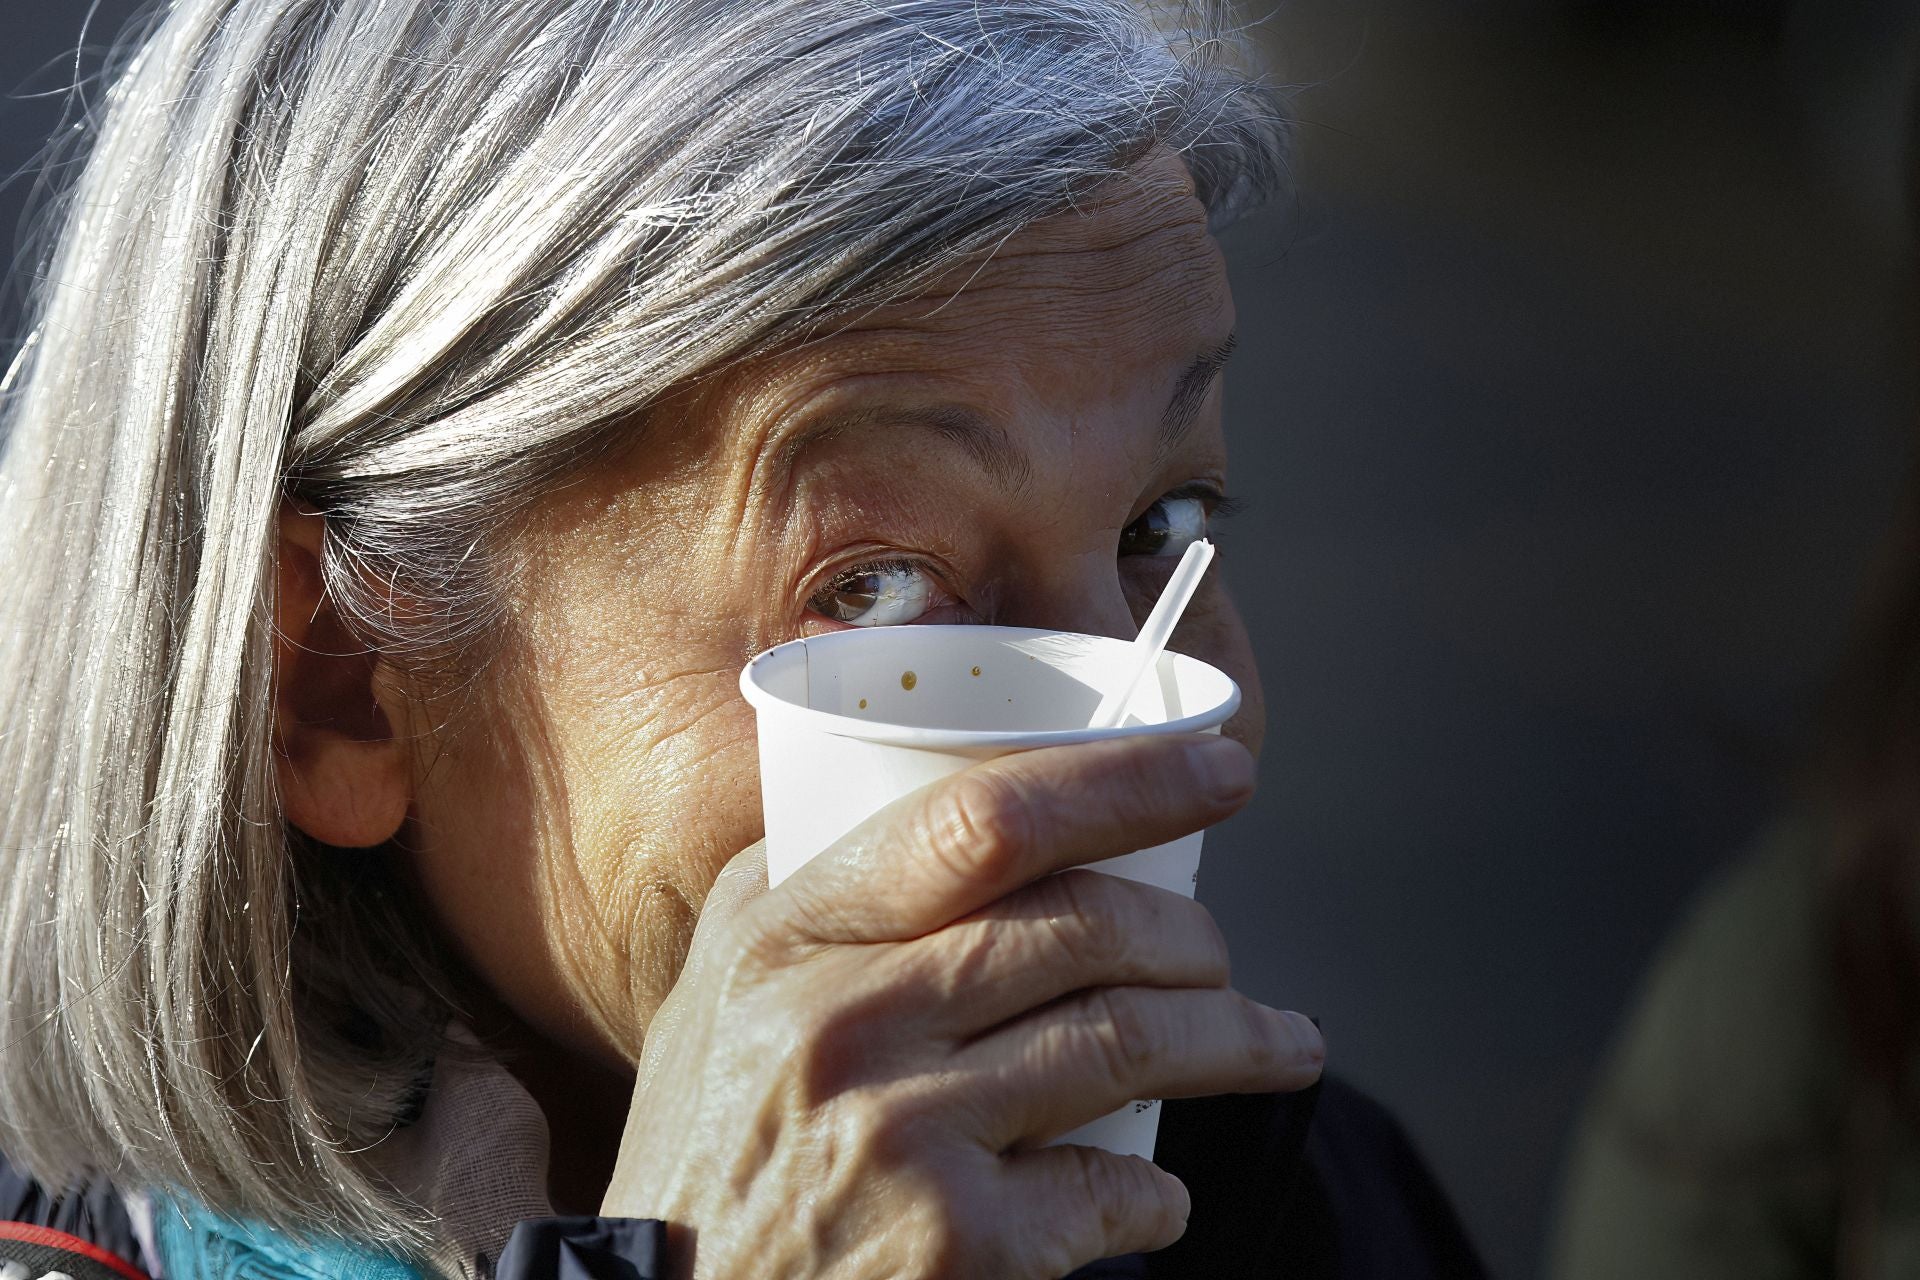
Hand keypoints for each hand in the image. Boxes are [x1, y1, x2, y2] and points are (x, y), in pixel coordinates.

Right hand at [601, 733, 1323, 1279]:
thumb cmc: (713, 1144)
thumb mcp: (724, 986)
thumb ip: (819, 887)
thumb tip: (949, 793)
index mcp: (791, 932)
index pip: (984, 819)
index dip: (1127, 783)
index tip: (1225, 776)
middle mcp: (843, 1022)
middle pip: (1084, 930)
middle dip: (1195, 942)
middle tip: (1226, 964)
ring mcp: (901, 1137)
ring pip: (1125, 1044)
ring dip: (1235, 1042)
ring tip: (1281, 1047)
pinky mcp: (955, 1249)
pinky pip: (1110, 1188)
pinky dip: (1158, 1193)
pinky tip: (1155, 1198)